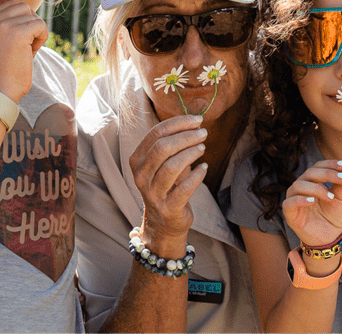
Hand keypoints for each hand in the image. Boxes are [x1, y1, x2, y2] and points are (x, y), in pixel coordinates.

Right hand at [0, 1, 48, 101]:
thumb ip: (11, 23)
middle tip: (26, 45)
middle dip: (31, 24)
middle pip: (24, 7)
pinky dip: (42, 38)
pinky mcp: (18, 33)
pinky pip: (41, 25)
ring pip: (34, 16)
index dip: (22, 21)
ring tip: (27, 49)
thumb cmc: (5, 67)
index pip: (12, 5)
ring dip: (37, 32)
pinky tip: (31, 52)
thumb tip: (29, 10)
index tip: (18, 40)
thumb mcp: (3, 39)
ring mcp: (3, 25)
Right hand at [129, 115, 207, 255]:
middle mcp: (141, 176)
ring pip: (172, 166)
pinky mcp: (168, 208)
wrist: (163, 222)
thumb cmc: (167, 185)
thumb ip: (175, 144)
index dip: (179, 123)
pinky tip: (204, 167)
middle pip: (163, 148)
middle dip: (186, 136)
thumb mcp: (164, 163)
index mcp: (137, 160)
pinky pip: (184, 188)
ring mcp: (153, 193)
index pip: (156, 133)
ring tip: (203, 147)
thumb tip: (195, 123)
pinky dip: (197, 175)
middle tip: (203, 133)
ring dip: (191, 153)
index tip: (197, 120)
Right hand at [282, 159, 341, 247]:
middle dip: (327, 174)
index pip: (319, 166)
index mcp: (313, 181)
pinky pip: (290, 202)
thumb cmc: (333, 216)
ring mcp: (294, 198)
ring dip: (316, 188)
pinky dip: (300, 200)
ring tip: (330, 197)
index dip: (330, 164)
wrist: (330, 238)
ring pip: (299, 185)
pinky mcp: (289, 212)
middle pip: (310, 173)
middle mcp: (302, 186)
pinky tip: (312, 201)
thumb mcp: (341, 198)